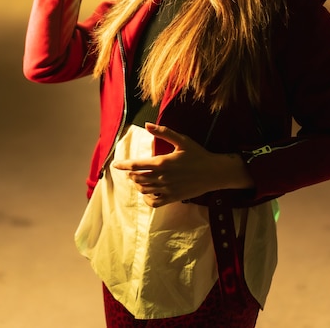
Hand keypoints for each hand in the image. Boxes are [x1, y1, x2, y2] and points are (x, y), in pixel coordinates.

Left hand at [112, 123, 253, 207]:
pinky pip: (154, 203)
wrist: (214, 172)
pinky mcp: (173, 198)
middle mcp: (162, 177)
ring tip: (138, 179)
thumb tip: (147, 125)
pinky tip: (148, 193)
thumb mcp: (182, 140)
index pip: (136, 165)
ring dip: (138, 184)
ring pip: (144, 189)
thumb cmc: (198, 154)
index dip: (123, 165)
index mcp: (162, 162)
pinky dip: (147, 198)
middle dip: (131, 174)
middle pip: (137, 178)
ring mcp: (167, 189)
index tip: (116, 164)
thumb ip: (163, 133)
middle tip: (130, 170)